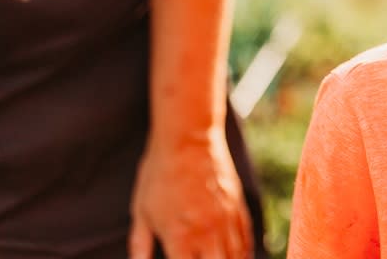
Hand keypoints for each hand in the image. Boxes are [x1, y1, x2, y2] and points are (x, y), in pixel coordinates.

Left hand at [128, 128, 251, 258]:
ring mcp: (226, 218)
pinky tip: (239, 257)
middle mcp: (208, 232)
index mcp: (180, 236)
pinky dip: (244, 252)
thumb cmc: (159, 174)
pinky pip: (246, 237)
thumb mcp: (141, 211)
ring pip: (237, 256)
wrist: (189, 139)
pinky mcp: (238, 205)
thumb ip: (140, 246)